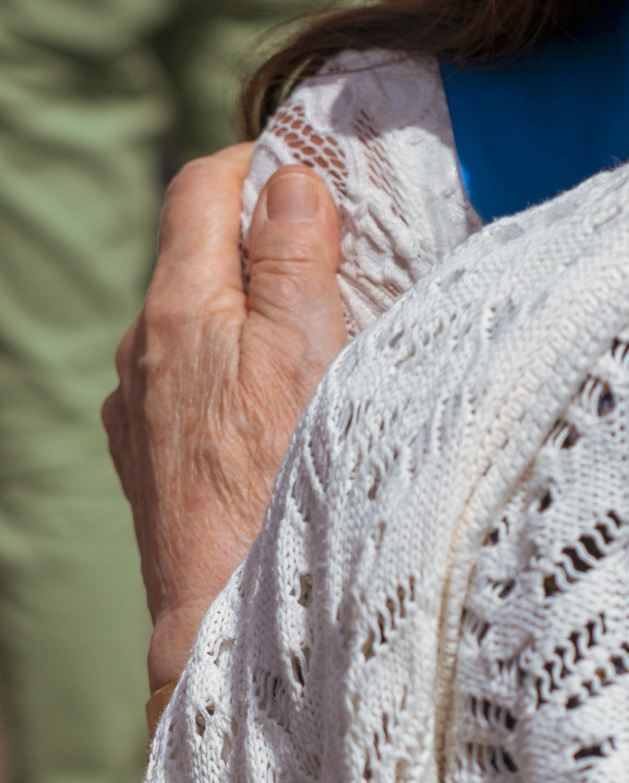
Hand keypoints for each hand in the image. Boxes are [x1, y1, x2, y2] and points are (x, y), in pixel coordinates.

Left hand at [103, 146, 346, 689]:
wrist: (226, 618)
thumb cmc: (282, 479)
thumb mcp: (308, 346)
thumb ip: (295, 253)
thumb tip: (288, 179)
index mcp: (178, 304)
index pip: (198, 186)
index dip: (256, 164)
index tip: (313, 177)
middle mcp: (141, 345)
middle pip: (196, 250)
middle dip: (261, 235)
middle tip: (336, 252)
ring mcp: (137, 403)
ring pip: (195, 316)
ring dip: (247, 305)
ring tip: (315, 333)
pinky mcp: (147, 452)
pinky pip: (188, 374)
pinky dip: (230, 362)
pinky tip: (276, 400)